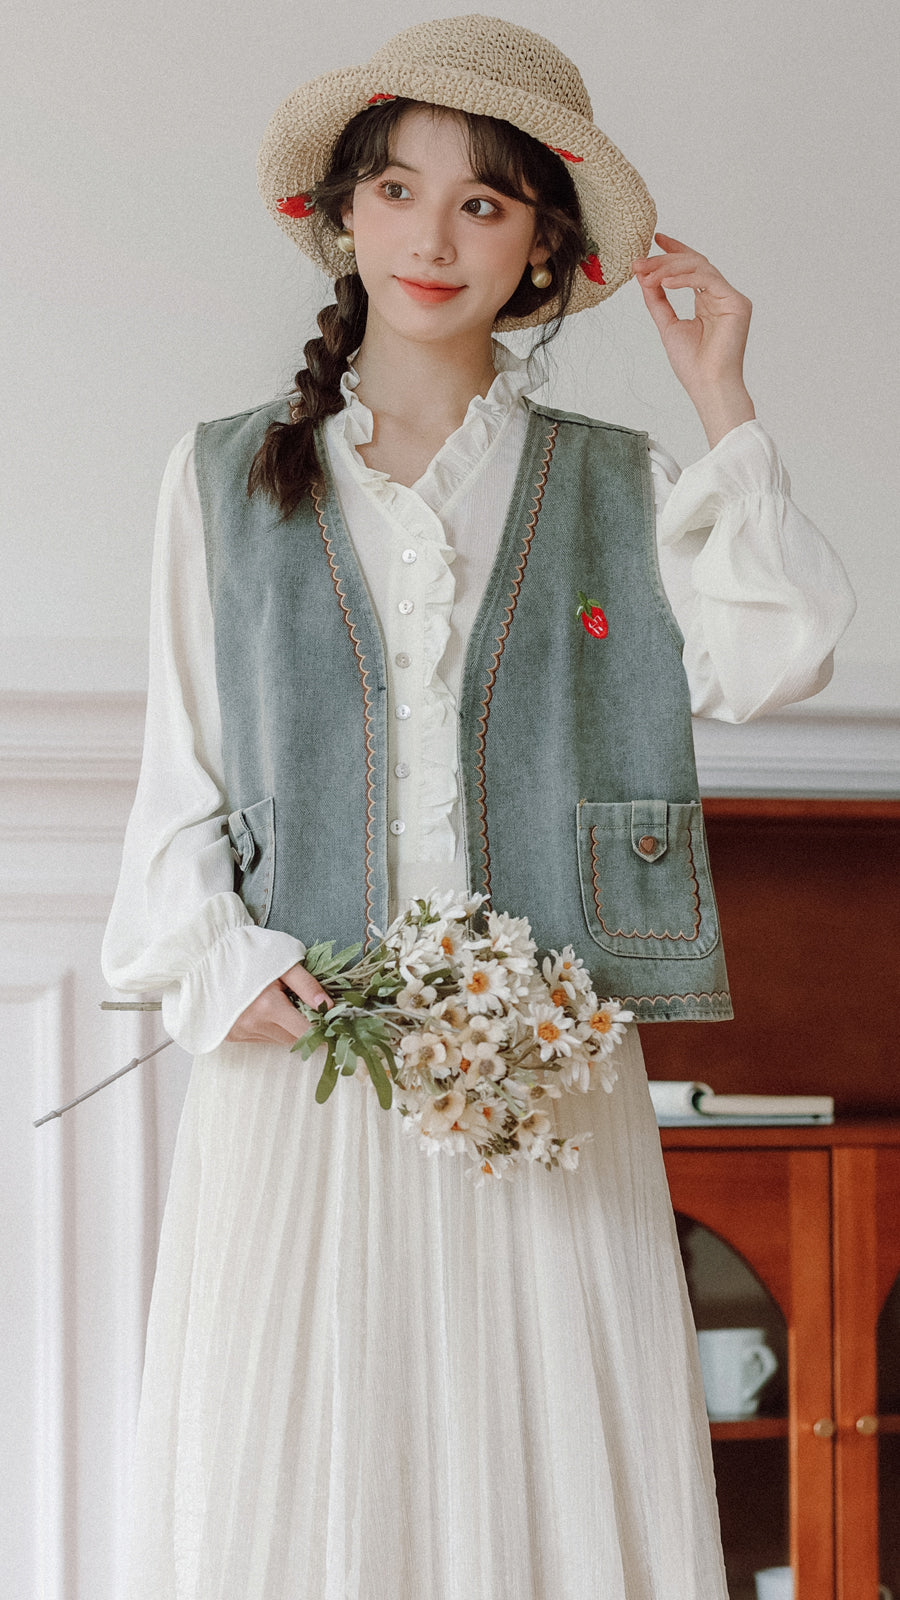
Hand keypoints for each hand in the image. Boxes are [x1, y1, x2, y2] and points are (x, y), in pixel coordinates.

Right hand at [226, 961, 333, 1045]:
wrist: (211, 951)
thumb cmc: (250, 951)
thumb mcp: (284, 961)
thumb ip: (308, 985)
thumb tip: (328, 1006)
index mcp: (268, 1006)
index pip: (306, 1032)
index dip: (324, 1032)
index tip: (336, 1028)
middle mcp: (253, 1024)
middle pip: (293, 1038)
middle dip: (307, 1028)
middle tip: (315, 1012)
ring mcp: (240, 1031)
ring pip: (277, 1039)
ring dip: (288, 1028)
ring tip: (287, 1004)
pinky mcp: (231, 1035)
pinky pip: (261, 1037)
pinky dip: (270, 1028)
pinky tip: (267, 1009)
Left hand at [632, 232, 755, 447]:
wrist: (708, 386)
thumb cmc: (693, 365)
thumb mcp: (667, 325)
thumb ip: (657, 300)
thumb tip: (643, 277)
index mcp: (707, 301)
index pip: (691, 268)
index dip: (674, 251)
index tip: (655, 240)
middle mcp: (721, 296)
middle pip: (693, 264)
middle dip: (664, 260)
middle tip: (640, 262)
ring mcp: (731, 298)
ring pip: (700, 267)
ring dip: (669, 267)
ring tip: (646, 274)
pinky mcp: (737, 303)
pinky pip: (708, 279)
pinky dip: (684, 278)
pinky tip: (664, 282)